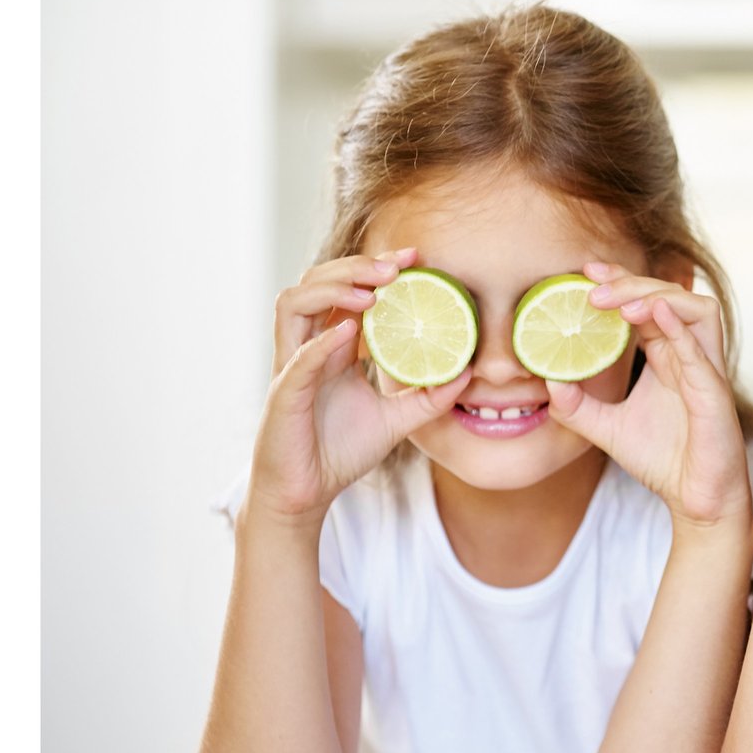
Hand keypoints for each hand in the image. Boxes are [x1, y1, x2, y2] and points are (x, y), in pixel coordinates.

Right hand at [247, 248, 472, 519]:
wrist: (307, 494)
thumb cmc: (339, 452)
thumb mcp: (397, 421)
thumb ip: (429, 397)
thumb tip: (469, 374)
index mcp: (331, 346)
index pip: (346, 291)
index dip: (374, 268)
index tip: (414, 258)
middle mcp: (307, 347)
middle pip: (317, 283)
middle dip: (356, 267)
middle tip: (397, 264)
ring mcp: (290, 367)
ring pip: (294, 303)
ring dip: (332, 289)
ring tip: (373, 290)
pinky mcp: (283, 394)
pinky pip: (297, 358)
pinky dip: (321, 341)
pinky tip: (349, 331)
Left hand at [543, 263, 749, 531]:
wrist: (694, 499)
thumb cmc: (663, 459)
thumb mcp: (606, 429)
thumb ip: (577, 406)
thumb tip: (547, 381)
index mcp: (669, 355)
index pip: (647, 303)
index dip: (621, 282)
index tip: (584, 273)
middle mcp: (691, 355)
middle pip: (670, 296)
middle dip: (631, 284)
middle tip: (591, 287)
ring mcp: (706, 370)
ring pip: (697, 309)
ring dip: (659, 298)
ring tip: (620, 304)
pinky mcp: (715, 393)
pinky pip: (702, 351)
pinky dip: (680, 328)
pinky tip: (653, 315)